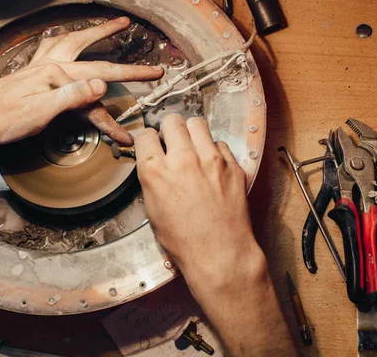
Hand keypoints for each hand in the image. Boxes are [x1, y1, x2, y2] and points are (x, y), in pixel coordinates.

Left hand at [0, 17, 162, 147]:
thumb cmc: (2, 119)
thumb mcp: (40, 112)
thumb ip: (72, 96)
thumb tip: (102, 83)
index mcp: (57, 76)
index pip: (101, 84)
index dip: (123, 99)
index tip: (141, 108)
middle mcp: (52, 67)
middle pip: (97, 61)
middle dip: (127, 65)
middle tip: (152, 66)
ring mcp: (43, 68)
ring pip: (76, 45)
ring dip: (98, 34)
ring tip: (115, 25)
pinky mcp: (34, 75)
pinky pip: (55, 50)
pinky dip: (67, 42)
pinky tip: (67, 40)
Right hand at [135, 114, 262, 278]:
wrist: (219, 254)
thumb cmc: (184, 240)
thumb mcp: (153, 210)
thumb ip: (152, 179)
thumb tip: (154, 163)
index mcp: (155, 171)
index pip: (145, 135)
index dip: (147, 139)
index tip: (151, 143)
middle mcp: (182, 160)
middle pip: (172, 121)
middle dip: (169, 129)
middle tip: (172, 140)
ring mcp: (210, 160)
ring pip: (197, 124)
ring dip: (191, 133)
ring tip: (193, 147)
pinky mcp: (232, 165)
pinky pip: (220, 144)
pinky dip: (214, 150)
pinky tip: (211, 166)